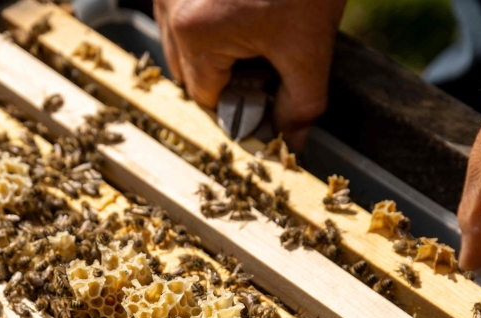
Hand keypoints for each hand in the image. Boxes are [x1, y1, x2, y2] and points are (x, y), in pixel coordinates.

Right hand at [154, 0, 346, 146]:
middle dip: (225, 72)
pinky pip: (182, 10)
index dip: (239, 99)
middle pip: (188, 70)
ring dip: (214, 46)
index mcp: (195, 32)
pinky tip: (244, 7)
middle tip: (267, 53)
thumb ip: (300, 104)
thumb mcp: (310, 47)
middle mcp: (169, 6)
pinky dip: (208, 17)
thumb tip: (290, 142)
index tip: (268, 87)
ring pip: (182, 39)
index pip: (205, 97)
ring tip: (257, 24)